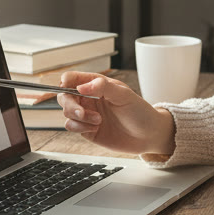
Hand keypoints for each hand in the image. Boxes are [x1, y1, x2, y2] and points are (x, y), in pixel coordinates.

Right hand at [57, 72, 175, 156]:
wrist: (148, 136)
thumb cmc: (139, 112)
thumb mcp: (124, 95)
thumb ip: (103, 87)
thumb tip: (81, 86)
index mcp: (97, 85)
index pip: (74, 78)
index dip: (66, 81)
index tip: (66, 86)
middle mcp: (89, 98)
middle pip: (65, 96)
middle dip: (71, 105)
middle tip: (83, 112)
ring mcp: (87, 114)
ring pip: (67, 112)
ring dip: (79, 118)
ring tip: (99, 121)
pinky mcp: (86, 129)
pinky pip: (71, 126)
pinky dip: (79, 128)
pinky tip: (95, 128)